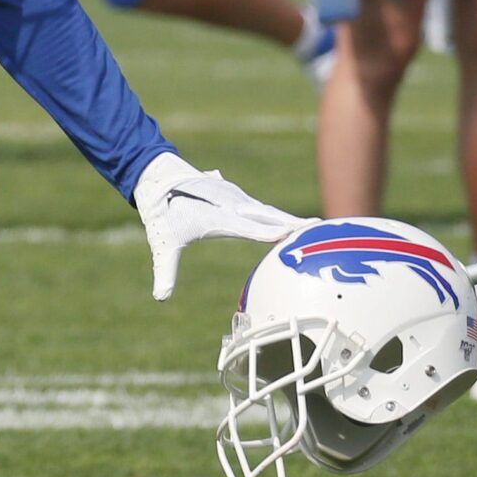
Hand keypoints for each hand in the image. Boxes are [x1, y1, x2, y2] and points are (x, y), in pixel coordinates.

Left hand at [135, 153, 304, 301]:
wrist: (157, 178)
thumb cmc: (162, 212)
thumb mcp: (163, 245)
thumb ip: (165, 271)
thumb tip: (160, 298)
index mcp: (216, 217)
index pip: (246, 226)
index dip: (266, 230)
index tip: (287, 233)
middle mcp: (230, 205)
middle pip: (266, 215)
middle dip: (291, 222)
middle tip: (318, 228)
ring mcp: (236, 199)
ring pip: (269, 211)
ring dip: (291, 219)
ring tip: (317, 226)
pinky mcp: (238, 198)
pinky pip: (264, 209)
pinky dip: (281, 216)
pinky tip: (296, 224)